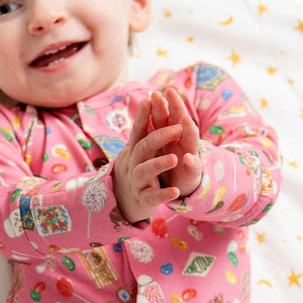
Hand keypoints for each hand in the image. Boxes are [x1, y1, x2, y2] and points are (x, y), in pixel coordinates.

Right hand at [113, 96, 193, 223]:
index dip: (142, 115)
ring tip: (174, 158)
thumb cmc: (136, 170)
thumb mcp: (137, 150)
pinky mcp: (144, 199)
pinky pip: (152, 197)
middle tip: (178, 128)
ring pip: (144, 171)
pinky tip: (175, 191)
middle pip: (143, 147)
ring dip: (159, 164)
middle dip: (159, 136)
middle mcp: (134, 164)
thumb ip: (143, 129)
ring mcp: (138, 181)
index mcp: (135, 150)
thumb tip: (147, 100)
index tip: (149, 98)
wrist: (124, 203)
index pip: (138, 130)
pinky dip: (163, 194)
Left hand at [149, 87, 202, 197]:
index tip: (157, 91)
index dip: (164, 104)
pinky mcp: (193, 173)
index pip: (170, 115)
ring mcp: (190, 155)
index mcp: (174, 134)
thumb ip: (158, 125)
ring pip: (191, 139)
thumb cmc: (169, 161)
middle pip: (182, 120)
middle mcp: (184, 140)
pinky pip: (194, 167)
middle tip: (171, 92)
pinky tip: (187, 158)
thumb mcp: (162, 143)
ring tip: (184, 119)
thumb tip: (148, 101)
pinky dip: (192, 162)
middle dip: (177, 107)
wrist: (178, 187)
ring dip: (188, 129)